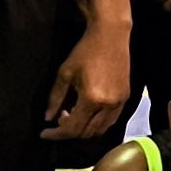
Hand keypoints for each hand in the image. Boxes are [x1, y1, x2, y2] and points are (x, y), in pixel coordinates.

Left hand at [45, 22, 133, 140]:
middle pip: (86, 133)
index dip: (56, 134)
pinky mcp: (125, 98)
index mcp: (91, 99)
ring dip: (84, 129)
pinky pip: (110, 121)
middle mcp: (108, 105)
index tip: (44, 133)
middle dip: (69, 132)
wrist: (110, 35)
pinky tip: (87, 111)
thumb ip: (55, 98)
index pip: (72, 129)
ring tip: (72, 114)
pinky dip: (97, 123)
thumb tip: (48, 117)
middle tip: (58, 120)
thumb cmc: (86, 50)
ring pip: (100, 130)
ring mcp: (119, 103)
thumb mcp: (65, 73)